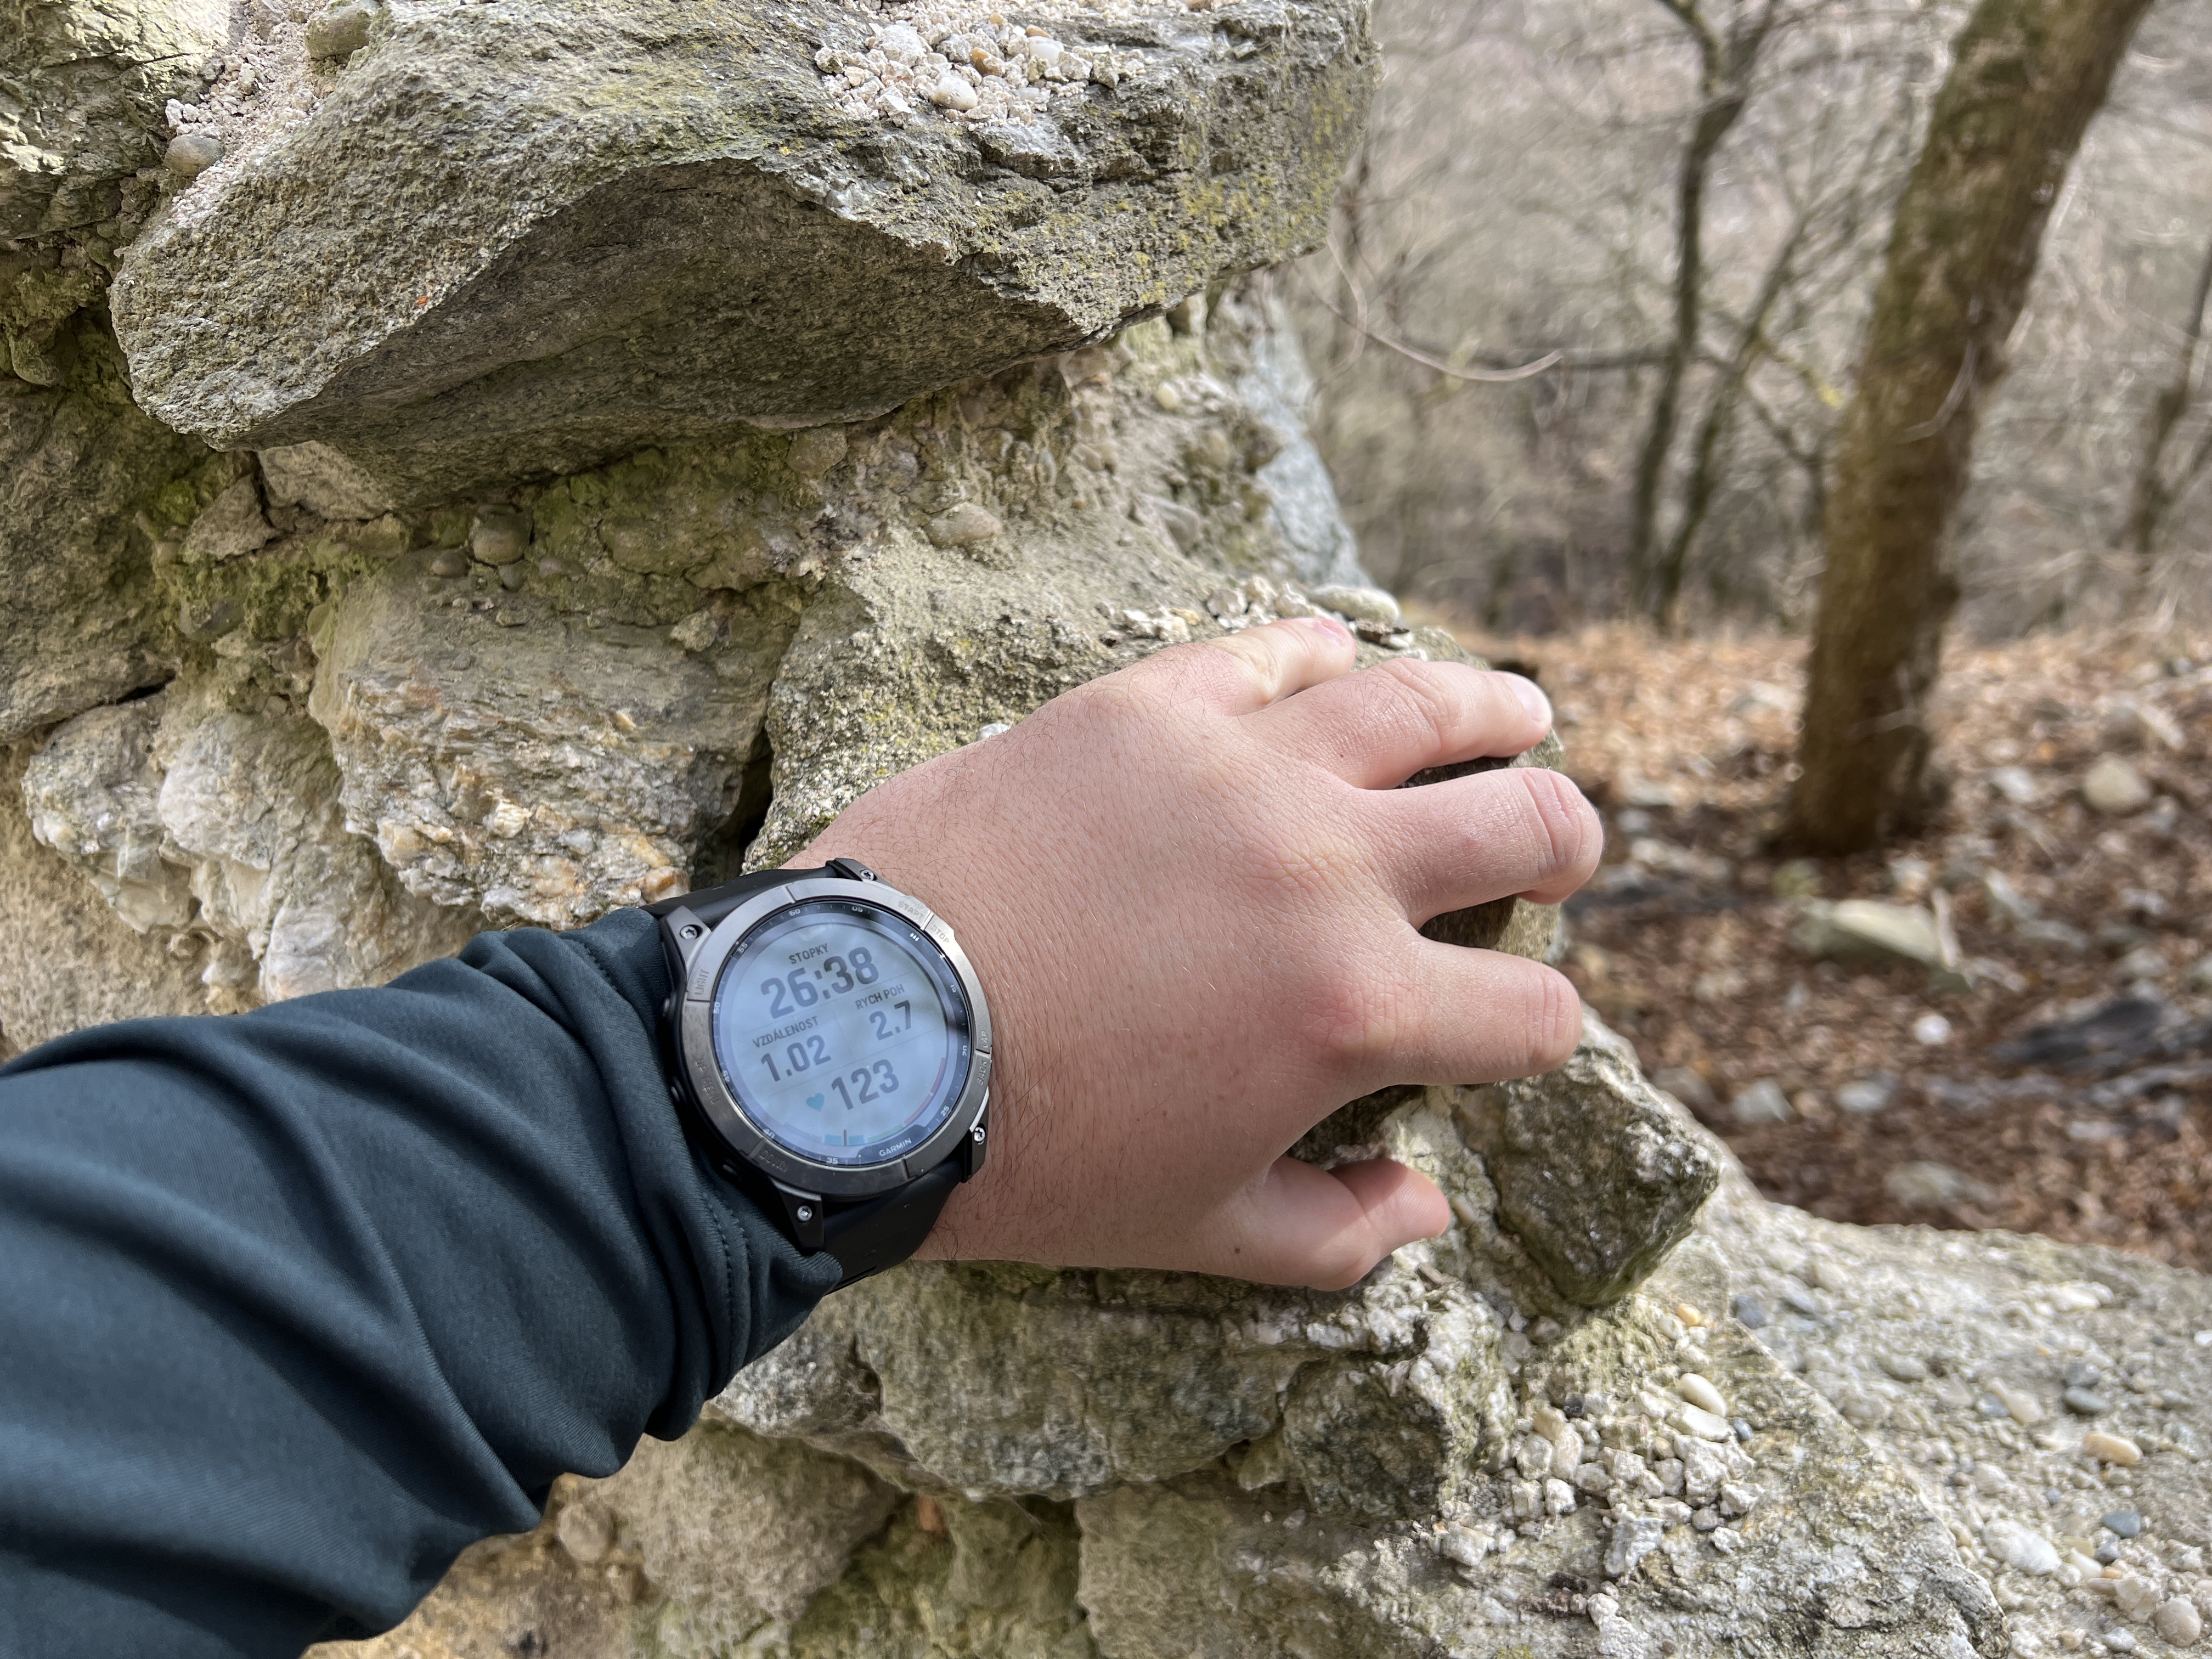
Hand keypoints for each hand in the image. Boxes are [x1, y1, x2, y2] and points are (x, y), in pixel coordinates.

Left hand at [804, 617, 1600, 1288]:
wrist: (855, 1039)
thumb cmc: (1027, 1150)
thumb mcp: (1196, 1228)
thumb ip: (1337, 1231)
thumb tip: (1429, 1207)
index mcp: (1355, 1010)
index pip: (1531, 1013)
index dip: (1544, 1032)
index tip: (1518, 1029)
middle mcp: (1327, 870)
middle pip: (1524, 824)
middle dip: (1565, 845)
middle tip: (1559, 851)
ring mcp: (1241, 771)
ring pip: (1423, 703)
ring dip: (1494, 711)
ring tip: (1521, 711)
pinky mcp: (1147, 707)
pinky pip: (1272, 652)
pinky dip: (1324, 655)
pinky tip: (1344, 659)